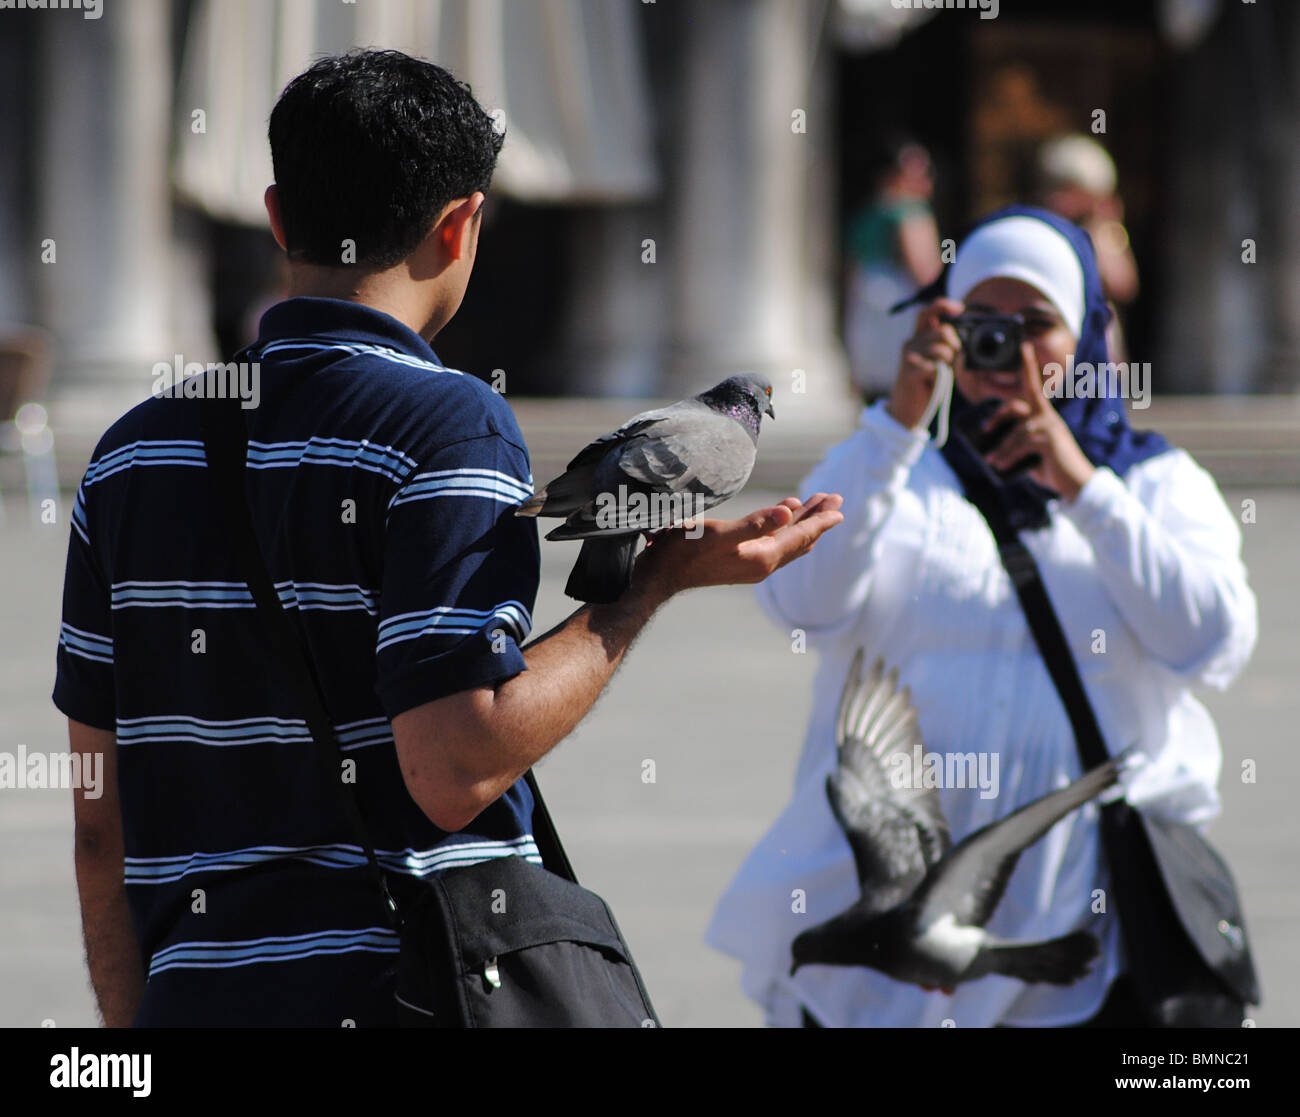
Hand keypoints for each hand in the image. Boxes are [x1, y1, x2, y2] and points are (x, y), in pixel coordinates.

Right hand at [630, 493, 843, 600]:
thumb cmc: (683, 553)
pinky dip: (784, 526)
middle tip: (835, 499)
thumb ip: (754, 523)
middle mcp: (762, 563)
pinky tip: (782, 514)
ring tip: (816, 503)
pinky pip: (773, 542)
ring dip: (803, 521)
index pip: (801, 535)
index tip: (839, 505)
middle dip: (818, 518)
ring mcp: (751, 563)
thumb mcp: (718, 534)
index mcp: (763, 556)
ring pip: (787, 540)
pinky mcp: (739, 560)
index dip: (821, 519)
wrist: (658, 577)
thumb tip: (787, 512)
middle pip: (799, 538)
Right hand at [887, 298, 962, 429]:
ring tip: (939, 374)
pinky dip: (940, 375)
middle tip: (951, 362)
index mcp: (917, 338)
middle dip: (955, 346)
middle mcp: (910, 343)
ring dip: (948, 364)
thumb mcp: (937, 362)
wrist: (905, 412)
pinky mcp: (910, 372)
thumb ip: (945, 346)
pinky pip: (936, 366)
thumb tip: (961, 339)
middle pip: (943, 331)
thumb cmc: (925, 386)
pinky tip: (931, 382)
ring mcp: (909, 357)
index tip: (960, 308)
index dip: (943, 305)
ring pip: (943, 349)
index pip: (927, 312)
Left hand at [980, 342, 1095, 500]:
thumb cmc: (1052, 469)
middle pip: (1017, 405)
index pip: (1033, 387)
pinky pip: (1022, 442)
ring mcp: (1050, 427)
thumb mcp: (1030, 454)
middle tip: (985, 428)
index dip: (1028, 366)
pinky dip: (1007, 454)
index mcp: (1044, 416)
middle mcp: (1048, 416)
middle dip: (998, 415)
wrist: (1076, 484)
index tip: (1024, 347)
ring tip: (991, 460)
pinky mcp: (1050, 440)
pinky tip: (1000, 464)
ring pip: (1017, 430)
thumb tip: (989, 450)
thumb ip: (1016, 445)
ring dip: (1002, 446)